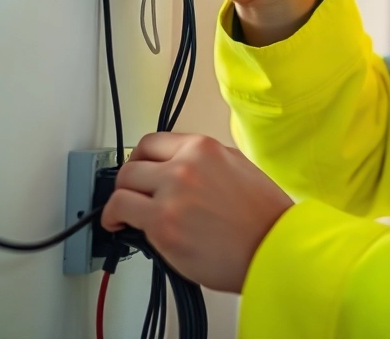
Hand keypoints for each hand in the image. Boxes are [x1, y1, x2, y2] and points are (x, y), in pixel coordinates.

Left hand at [101, 133, 293, 292]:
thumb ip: (203, 163)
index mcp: (203, 149)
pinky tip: (122, 228)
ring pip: (121, 190)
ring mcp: (170, 196)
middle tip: (131, 196)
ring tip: (122, 215)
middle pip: (131, 167)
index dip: (140, 160)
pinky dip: (115, 222)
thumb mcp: (237, 166)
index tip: (138, 172)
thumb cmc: (263, 216)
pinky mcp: (162, 226)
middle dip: (128, 184)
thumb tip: (176, 170)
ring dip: (119, 203)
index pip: (151, 143)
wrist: (273, 247)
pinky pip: (123, 216)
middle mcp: (184, 167)